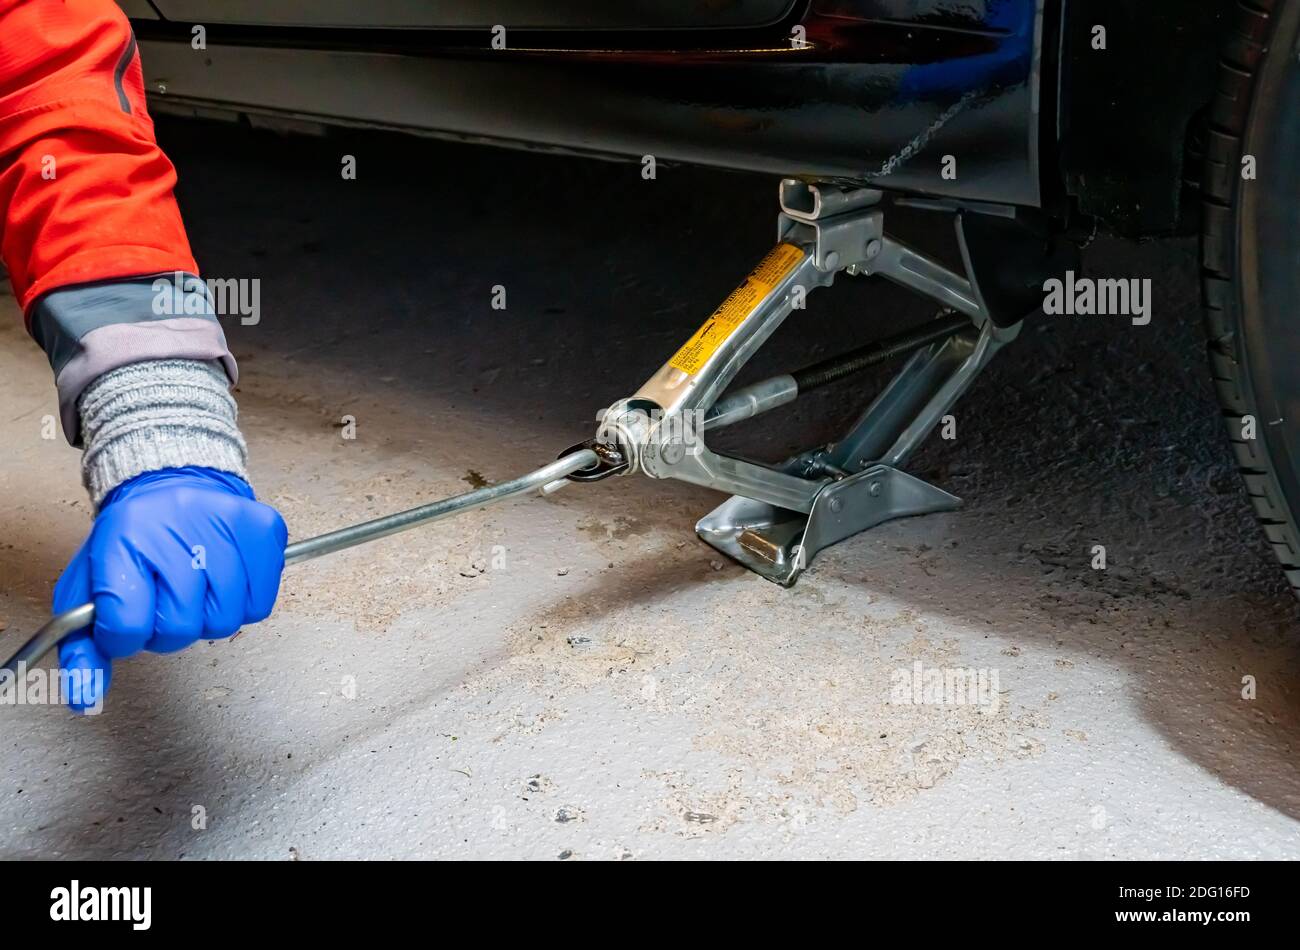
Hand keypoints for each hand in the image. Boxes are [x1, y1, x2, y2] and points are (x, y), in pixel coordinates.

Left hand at [52, 467, 286, 712]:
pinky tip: (227, 577)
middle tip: (166, 598)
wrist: (173, 485)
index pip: (125, 626)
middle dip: (170, 626)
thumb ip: (83, 646)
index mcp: (122, 541)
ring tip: (198, 586)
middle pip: (180, 627)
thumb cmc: (132, 544)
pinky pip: (259, 604)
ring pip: (225, 620)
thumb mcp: (89, 589)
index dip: (124, 635)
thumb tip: (88, 700)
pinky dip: (243, 602)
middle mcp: (175, 527)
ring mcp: (226, 525)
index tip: (126, 617)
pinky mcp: (264, 529)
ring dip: (209, 615)